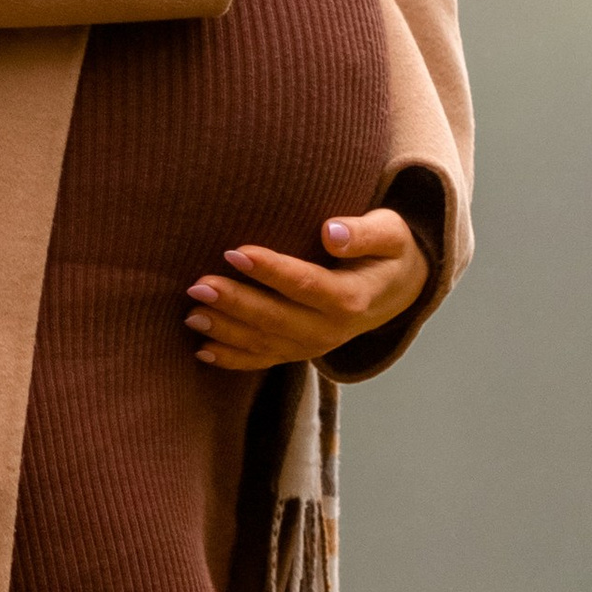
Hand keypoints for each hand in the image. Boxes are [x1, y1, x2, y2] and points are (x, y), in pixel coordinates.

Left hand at [186, 205, 430, 372]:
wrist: (399, 289)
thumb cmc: (389, 251)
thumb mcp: (390, 233)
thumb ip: (364, 233)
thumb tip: (331, 232)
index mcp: (353, 298)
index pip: (306, 285)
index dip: (271, 271)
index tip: (235, 252)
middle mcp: (332, 329)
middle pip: (278, 320)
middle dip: (236, 304)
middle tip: (198, 286)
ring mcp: (315, 345)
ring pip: (266, 343)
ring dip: (227, 331)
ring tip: (192, 314)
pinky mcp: (301, 350)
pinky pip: (266, 360)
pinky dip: (234, 359)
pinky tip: (203, 351)